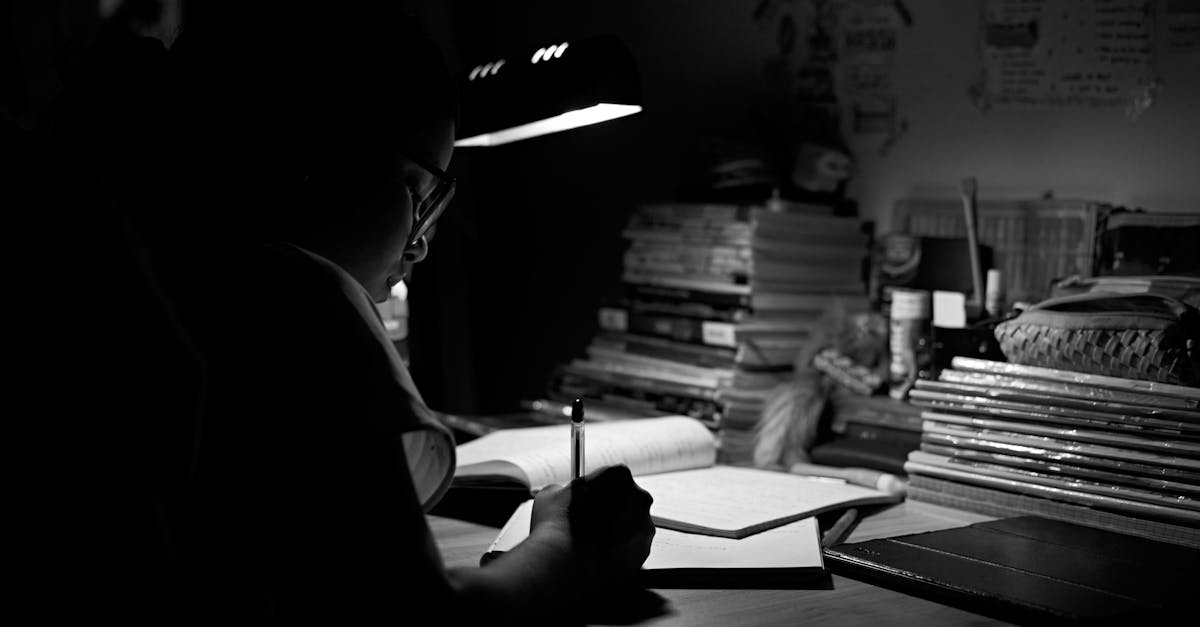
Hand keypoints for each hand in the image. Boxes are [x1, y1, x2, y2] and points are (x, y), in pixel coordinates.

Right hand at [531, 465, 654, 582]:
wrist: (562, 564)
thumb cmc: (557, 528)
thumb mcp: (550, 494)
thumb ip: (563, 490)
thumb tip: (560, 495)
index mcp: (618, 475)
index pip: (612, 478)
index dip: (598, 491)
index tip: (588, 501)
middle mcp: (638, 497)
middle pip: (628, 500)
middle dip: (612, 511)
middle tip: (591, 523)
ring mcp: (644, 526)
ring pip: (632, 526)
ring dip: (617, 532)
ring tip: (592, 543)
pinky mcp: (644, 552)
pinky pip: (633, 549)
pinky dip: (620, 552)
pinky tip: (599, 556)